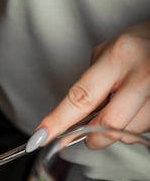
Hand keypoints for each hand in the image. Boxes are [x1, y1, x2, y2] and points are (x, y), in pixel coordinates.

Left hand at [28, 21, 149, 148]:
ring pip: (128, 131)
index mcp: (119, 57)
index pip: (81, 97)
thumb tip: (73, 118)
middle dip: (93, 136)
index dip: (58, 120)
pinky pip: (144, 130)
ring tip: (123, 106)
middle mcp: (142, 74)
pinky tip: (136, 108)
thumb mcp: (110, 52)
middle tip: (87, 135)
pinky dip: (134, 125)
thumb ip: (91, 83)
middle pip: (109, 123)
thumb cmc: (140, 44)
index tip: (40, 136)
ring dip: (118, 129)